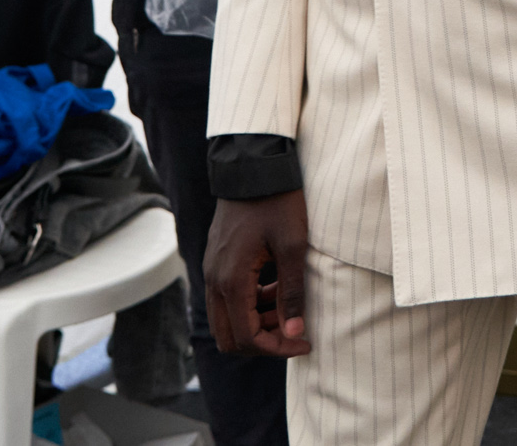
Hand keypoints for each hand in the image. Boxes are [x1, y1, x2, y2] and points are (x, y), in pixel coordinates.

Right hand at [204, 190, 311, 358]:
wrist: (253, 166)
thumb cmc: (277, 202)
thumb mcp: (293, 245)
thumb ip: (292, 292)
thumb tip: (294, 333)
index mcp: (231, 281)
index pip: (247, 338)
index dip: (277, 348)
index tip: (304, 342)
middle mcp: (214, 281)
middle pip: (229, 338)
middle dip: (263, 342)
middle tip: (295, 332)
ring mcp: (212, 271)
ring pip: (227, 320)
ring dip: (257, 324)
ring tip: (289, 309)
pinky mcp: (216, 263)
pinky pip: (227, 299)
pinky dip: (250, 305)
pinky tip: (276, 289)